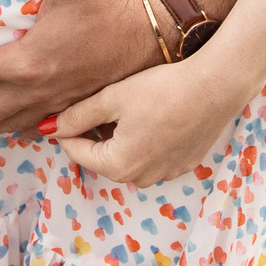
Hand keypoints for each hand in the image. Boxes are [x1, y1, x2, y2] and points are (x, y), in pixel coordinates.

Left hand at [53, 57, 248, 185]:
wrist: (216, 86)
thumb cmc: (162, 89)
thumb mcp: (112, 98)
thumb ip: (77, 116)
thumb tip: (49, 128)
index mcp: (117, 165)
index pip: (76, 151)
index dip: (66, 129)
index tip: (63, 110)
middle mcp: (140, 178)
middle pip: (103, 156)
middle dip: (95, 133)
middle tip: (99, 103)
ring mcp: (165, 174)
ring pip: (129, 157)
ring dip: (121, 138)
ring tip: (128, 106)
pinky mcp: (185, 164)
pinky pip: (154, 156)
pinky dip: (146, 140)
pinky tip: (154, 114)